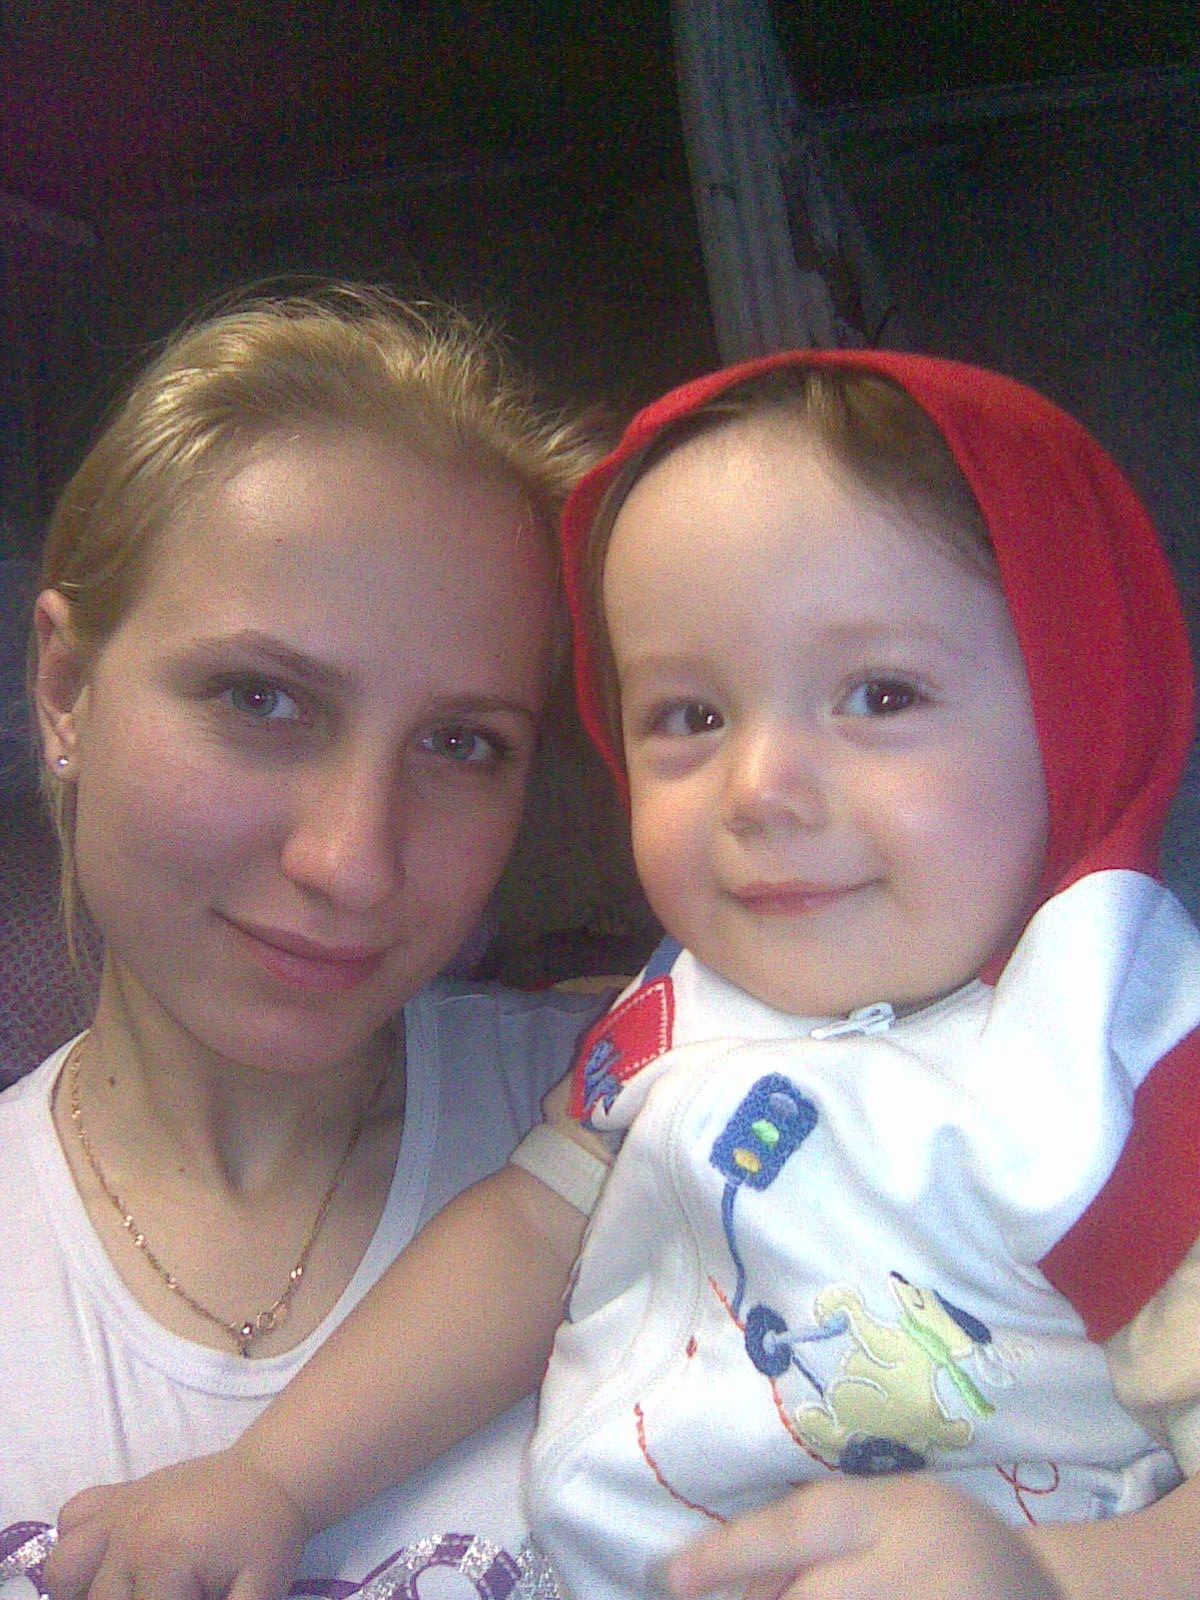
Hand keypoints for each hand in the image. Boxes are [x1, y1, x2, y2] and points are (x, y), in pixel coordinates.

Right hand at [44, 1451, 309, 1599]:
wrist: (272, 1472)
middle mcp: (128, 1534)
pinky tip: (110, 1559)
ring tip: (130, 1591)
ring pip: (64, 1571)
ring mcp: (118, 1510)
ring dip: (86, 1591)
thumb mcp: (257, 1591)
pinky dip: (79, 1547)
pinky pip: (72, 1519)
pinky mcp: (118, 1494)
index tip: (194, 1596)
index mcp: (163, 1558)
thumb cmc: (266, 1535)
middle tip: (175, 1590)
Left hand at [662, 1474, 1067, 1599]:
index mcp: (902, 1509)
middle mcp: (924, 1563)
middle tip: (718, 1596)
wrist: (1050, 1594)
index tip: (671, 1577)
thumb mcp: (889, 1516)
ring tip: (781, 1596)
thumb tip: (718, 1580)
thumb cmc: (946, 1544)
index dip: (731, 1553)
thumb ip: (813, 1542)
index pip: (802, 1525)